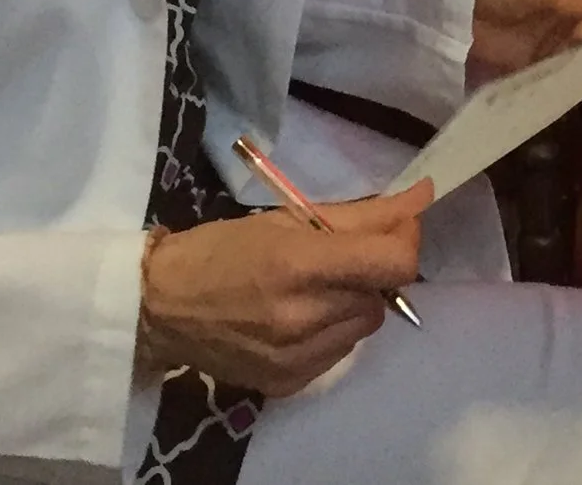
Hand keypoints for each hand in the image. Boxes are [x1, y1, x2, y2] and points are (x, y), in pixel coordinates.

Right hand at [138, 182, 431, 393]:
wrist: (159, 307)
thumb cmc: (222, 249)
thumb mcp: (287, 217)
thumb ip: (361, 214)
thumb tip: (422, 198)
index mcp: (300, 264)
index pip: (394, 263)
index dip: (406, 241)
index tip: (396, 227)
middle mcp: (303, 316)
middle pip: (382, 294)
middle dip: (372, 271)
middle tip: (340, 258)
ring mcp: (296, 357)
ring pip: (365, 326)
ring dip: (354, 302)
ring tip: (313, 289)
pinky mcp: (289, 383)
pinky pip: (340, 352)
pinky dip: (332, 331)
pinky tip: (299, 318)